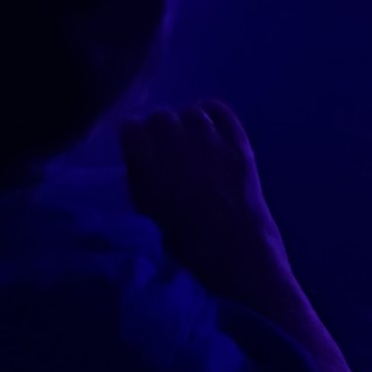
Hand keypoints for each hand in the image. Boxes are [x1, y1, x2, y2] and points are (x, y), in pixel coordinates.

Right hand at [122, 102, 291, 302]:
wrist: (237, 259)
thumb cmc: (187, 250)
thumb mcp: (148, 218)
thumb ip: (141, 182)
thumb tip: (138, 157)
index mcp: (150, 173)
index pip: (132, 129)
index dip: (132, 135)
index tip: (134, 142)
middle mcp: (180, 152)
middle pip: (161, 117)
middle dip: (157, 127)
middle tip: (160, 142)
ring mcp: (213, 146)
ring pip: (192, 113)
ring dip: (185, 121)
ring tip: (186, 136)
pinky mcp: (240, 147)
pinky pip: (223, 113)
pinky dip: (213, 113)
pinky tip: (208, 122)